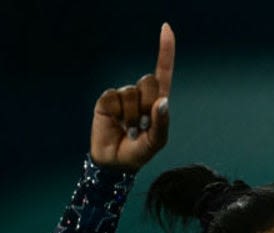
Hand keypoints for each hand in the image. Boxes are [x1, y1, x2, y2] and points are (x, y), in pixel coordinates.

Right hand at [90, 23, 174, 171]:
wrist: (114, 162)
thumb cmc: (139, 151)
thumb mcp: (156, 142)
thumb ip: (162, 124)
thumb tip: (163, 102)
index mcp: (157, 101)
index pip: (162, 72)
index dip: (165, 50)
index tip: (166, 28)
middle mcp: (141, 95)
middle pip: (149, 82)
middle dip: (148, 104)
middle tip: (141, 125)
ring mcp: (123, 96)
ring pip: (131, 92)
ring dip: (131, 114)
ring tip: (128, 127)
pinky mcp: (106, 100)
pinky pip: (113, 97)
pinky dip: (116, 113)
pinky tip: (115, 123)